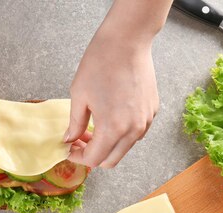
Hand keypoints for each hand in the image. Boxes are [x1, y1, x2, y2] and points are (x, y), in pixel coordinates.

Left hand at [65, 0, 171, 167]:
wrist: (127, 41)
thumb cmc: (100, 64)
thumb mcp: (79, 96)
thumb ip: (75, 123)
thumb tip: (70, 139)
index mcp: (113, 129)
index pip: (94, 159)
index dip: (79, 157)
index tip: (70, 149)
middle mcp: (133, 130)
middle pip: (111, 160)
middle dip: (93, 155)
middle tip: (80, 141)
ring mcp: (145, 121)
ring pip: (124, 148)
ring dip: (107, 145)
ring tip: (93, 128)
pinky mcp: (152, 111)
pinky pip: (135, 132)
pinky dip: (121, 133)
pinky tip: (109, 117)